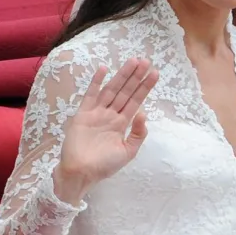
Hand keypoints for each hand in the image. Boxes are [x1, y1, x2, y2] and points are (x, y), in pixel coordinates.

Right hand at [54, 58, 158, 203]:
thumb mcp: (128, 151)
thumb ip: (138, 133)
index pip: (135, 101)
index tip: (154, 73)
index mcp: (121, 123)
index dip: (144, 87)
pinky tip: (103, 69)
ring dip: (121, 76)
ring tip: (133, 61)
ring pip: (111, 90)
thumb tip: (143, 113)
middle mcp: (110, 115)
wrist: (81, 174)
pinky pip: (90, 96)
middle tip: (146, 61)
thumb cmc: (104, 166)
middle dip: (135, 77)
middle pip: (125, 91)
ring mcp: (96, 113)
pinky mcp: (82, 115)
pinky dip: (96, 82)